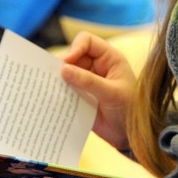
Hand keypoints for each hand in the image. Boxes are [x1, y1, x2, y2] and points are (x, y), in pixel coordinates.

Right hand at [59, 31, 136, 151]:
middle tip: (50, 76)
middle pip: (72, 56)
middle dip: (62, 64)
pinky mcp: (79, 95)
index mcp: (109, 58)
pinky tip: (50, 97)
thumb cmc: (130, 110)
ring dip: (57, 79)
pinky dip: (57, 91)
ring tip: (47, 86)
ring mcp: (87, 81)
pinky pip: (65, 88)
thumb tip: (63, 70)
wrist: (129, 136)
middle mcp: (96, 66)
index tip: (66, 63)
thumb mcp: (111, 93)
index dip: (75, 48)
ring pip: (66, 72)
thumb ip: (89, 81)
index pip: (87, 41)